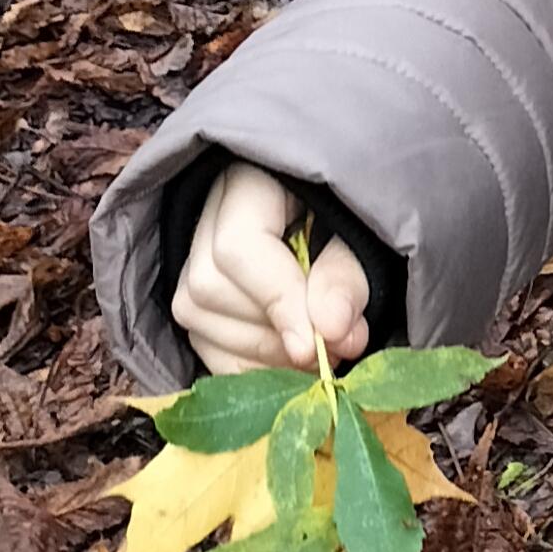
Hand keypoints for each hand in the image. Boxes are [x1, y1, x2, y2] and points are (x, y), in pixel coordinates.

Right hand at [171, 161, 372, 374]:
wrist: (335, 217)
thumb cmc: (353, 216)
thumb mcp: (362, 233)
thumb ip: (346, 277)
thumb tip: (331, 331)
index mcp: (247, 182)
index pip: (238, 247)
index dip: (277, 301)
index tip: (315, 345)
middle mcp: (205, 217)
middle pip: (210, 288)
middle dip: (272, 333)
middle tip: (331, 352)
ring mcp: (190, 258)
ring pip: (196, 319)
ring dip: (260, 355)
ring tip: (318, 358)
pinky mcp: (192, 299)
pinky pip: (201, 344)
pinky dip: (245, 369)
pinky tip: (287, 369)